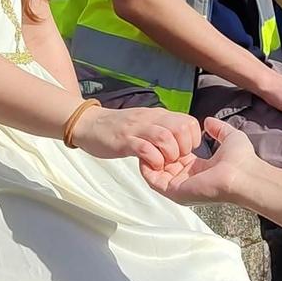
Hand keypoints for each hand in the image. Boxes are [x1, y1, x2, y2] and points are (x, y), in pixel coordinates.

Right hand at [73, 105, 201, 172]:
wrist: (89, 124)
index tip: (186, 151)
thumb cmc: (119, 127)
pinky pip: (145, 149)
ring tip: (164, 163)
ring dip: (170, 154)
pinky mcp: (124, 141)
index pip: (189, 122)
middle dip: (184, 148)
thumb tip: (183, 139)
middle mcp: (150, 119)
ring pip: (165, 138)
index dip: (192, 139)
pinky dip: (153, 160)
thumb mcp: (147, 123)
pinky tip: (151, 165)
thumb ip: (164, 128)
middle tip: (176, 159)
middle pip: (181, 128)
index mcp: (158, 115)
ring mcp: (137, 129)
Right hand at [144, 119, 256, 203]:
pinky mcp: (174, 191)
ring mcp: (180, 187)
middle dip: (156, 149)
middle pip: (163, 165)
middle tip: (155, 137)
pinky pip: (152, 181)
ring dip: (150, 157)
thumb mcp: (229, 137)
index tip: (166, 132)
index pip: (176, 157)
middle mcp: (187, 179)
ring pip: (155, 172)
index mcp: (198, 169)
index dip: (169, 144)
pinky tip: (148, 153)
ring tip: (152, 143)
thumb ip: (218, 129)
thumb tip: (208, 121)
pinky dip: (145, 167)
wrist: (244, 173)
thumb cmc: (241, 159)